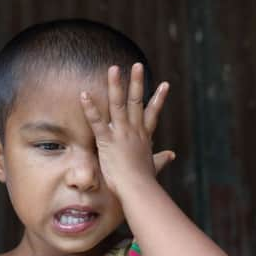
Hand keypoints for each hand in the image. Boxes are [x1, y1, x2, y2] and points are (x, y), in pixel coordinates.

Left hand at [80, 63, 170, 195]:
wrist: (139, 190)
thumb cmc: (145, 183)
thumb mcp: (154, 167)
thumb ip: (161, 159)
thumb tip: (171, 155)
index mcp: (144, 137)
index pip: (152, 114)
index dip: (158, 99)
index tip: (164, 85)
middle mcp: (135, 131)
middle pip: (136, 101)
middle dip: (137, 82)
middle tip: (137, 65)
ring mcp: (122, 134)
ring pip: (119, 104)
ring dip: (115, 85)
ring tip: (113, 68)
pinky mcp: (108, 141)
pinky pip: (97, 121)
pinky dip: (90, 108)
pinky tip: (83, 94)